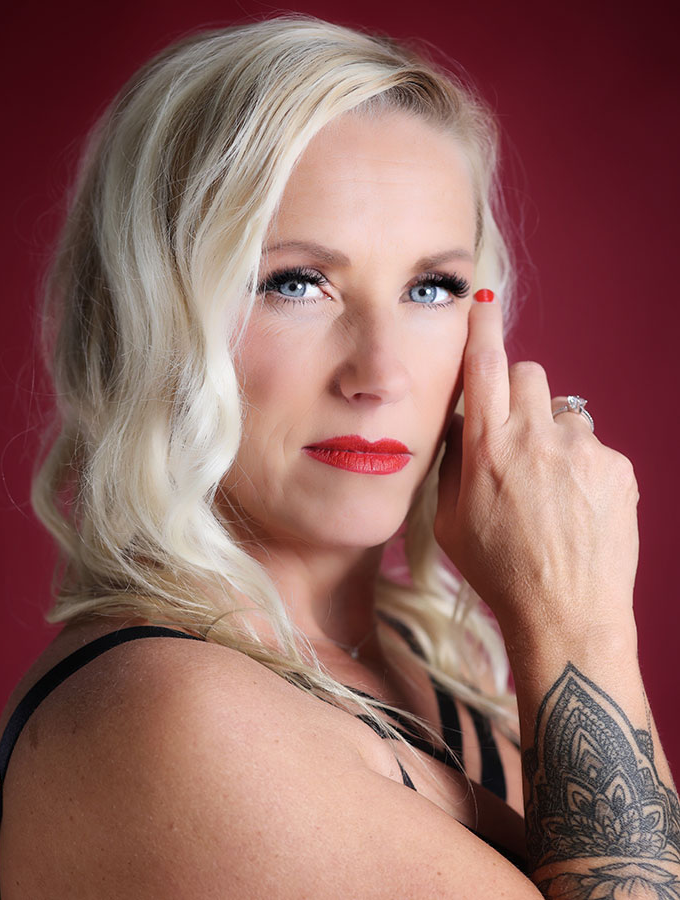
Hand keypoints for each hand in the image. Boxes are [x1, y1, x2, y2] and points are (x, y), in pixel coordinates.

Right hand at [433, 292, 639, 644]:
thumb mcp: (449, 520)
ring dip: (554, 437)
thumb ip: (454, 462)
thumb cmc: (499, 572)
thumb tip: (462, 424)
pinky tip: (577, 508)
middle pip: (528, 372)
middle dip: (518, 392)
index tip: (482, 299)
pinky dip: (584, 467)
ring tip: (552, 491)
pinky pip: (595, 447)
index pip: (483, 364)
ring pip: (564, 413)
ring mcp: (582, 451)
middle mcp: (535, 438)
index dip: (481, 326)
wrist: (566, 614)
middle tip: (515, 436)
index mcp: (487, 447)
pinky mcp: (618, 467)